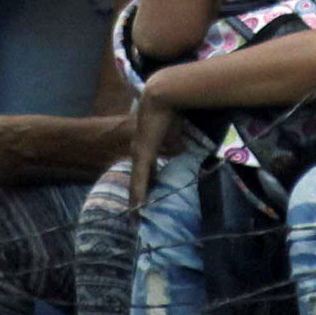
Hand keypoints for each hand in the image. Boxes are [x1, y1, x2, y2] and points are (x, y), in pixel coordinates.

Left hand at [125, 88, 183, 210]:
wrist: (163, 97)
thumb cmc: (171, 111)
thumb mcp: (175, 133)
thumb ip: (175, 144)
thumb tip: (180, 150)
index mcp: (147, 147)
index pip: (146, 172)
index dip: (147, 186)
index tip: (147, 199)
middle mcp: (139, 152)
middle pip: (138, 180)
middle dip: (138, 197)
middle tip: (137, 215)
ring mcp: (139, 154)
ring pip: (135, 184)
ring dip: (136, 201)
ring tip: (135, 217)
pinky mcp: (141, 155)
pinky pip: (139, 180)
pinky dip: (137, 196)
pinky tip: (136, 209)